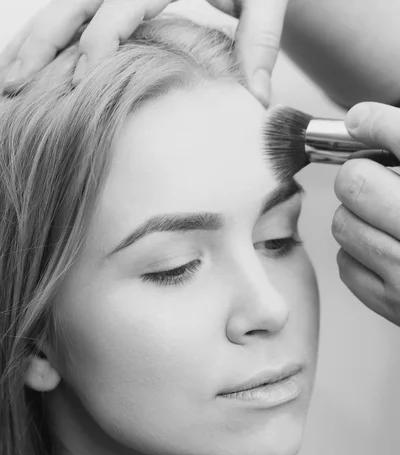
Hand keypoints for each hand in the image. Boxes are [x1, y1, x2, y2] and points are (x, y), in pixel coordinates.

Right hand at [0, 0, 288, 105]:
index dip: (98, 42)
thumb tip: (255, 99)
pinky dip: (46, 36)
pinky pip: (70, 9)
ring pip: (62, 4)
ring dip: (33, 41)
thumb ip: (258, 43)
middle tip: (15, 84)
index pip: (120, 6)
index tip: (79, 81)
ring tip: (8, 78)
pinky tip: (28, 60)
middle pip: (75, 2)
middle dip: (44, 43)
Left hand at [333, 102, 399, 325]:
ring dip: (357, 217)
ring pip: (342, 223)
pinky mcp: (392, 303)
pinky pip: (345, 262)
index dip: (377, 123)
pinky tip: (386, 251)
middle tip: (376, 181)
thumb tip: (358, 119)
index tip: (360, 119)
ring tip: (386, 220)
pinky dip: (358, 253)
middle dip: (360, 177)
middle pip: (355, 184)